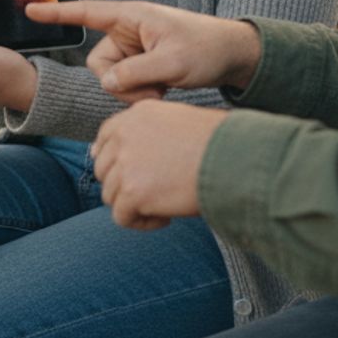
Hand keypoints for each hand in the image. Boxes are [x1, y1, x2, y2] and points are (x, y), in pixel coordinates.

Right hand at [25, 1, 262, 101]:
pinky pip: (126, 85)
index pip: (86, 12)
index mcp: (132, 17)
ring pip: (112, 79)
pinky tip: (164, 91)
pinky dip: (142, 93)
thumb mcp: (172, 63)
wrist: (233, 56)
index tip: (30, 10)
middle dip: (121, 83)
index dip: (57, 13)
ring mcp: (134, 49)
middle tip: (153, 90)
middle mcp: (128, 31)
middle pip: (99, 63)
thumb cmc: (207, 49)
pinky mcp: (142, 64)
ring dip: (134, 91)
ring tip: (164, 89)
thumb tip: (106, 83)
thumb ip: (135, 74)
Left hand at [92, 100, 228, 229]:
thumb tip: (111, 156)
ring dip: (133, 205)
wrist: (234, 160)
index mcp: (136, 114)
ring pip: (110, 195)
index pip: (105, 137)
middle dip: (123, 184)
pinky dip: (141, 223)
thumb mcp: (177, 122)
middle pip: (103, 169)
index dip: (115, 159)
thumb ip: (146, 133)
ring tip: (163, 206)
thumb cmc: (218, 143)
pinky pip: (122, 217)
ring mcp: (125, 163)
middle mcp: (125, 135)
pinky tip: (165, 219)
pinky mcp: (132, 192)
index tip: (130, 174)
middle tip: (152, 193)